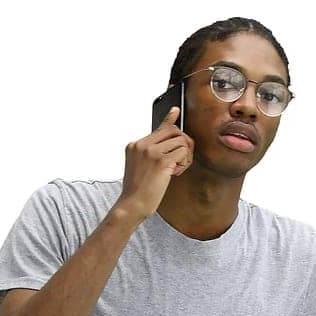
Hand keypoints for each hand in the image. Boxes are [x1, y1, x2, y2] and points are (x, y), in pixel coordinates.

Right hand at [117, 105, 193, 220]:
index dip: (170, 121)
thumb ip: (152, 153)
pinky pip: (183, 152)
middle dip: (183, 144)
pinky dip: (183, 163)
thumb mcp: (141, 167)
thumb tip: (170, 145)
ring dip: (184, 156)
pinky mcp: (161, 160)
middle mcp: (142, 145)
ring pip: (181, 141)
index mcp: (135, 145)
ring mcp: (151, 151)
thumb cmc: (137, 191)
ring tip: (175, 170)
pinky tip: (175, 173)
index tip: (176, 111)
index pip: (159, 128)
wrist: (131, 205)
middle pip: (173, 131)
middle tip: (180, 160)